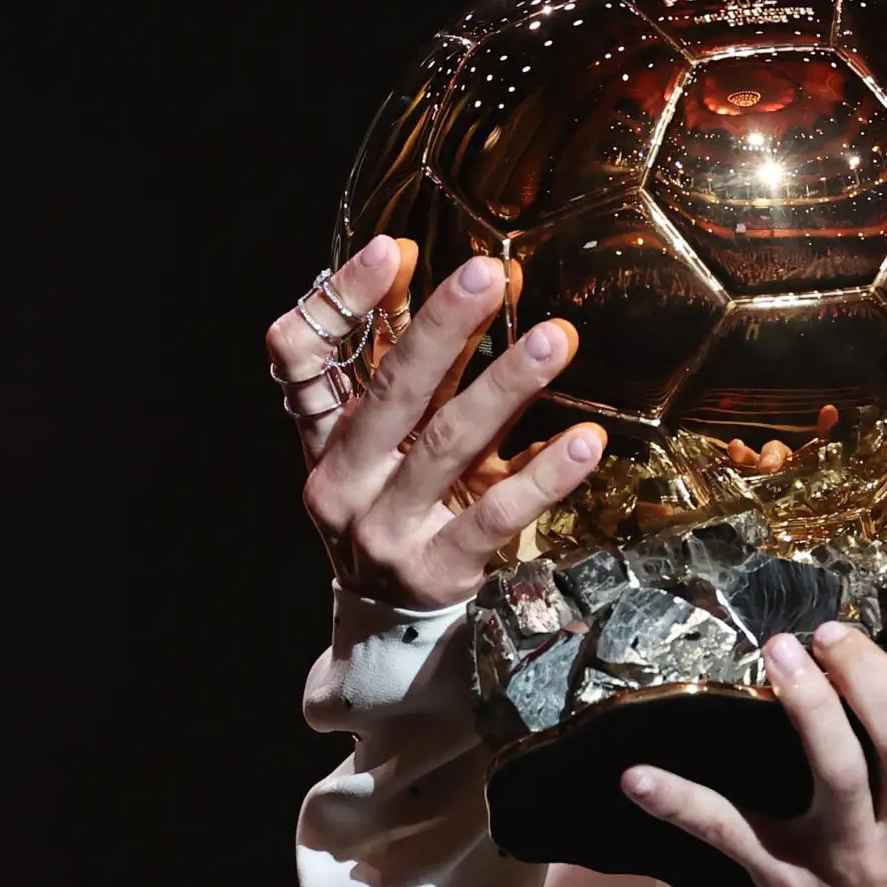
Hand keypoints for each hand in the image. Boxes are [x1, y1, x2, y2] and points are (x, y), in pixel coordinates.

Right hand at [266, 235, 607, 608]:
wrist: (390, 637)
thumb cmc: (401, 512)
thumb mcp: (393, 446)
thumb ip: (419, 369)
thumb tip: (470, 272)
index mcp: (323, 440)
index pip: (301, 357)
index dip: (341, 301)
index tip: (394, 249)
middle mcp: (343, 481)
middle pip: (388, 392)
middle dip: (440, 328)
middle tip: (488, 274)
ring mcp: (386, 530)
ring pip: (447, 445)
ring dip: (505, 386)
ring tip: (556, 339)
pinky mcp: (437, 569)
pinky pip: (496, 516)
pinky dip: (543, 476)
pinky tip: (585, 443)